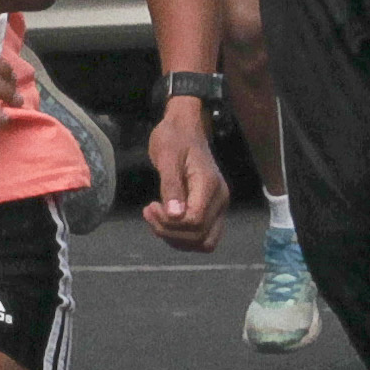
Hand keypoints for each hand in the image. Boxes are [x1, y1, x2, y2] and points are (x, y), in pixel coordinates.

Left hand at [139, 95, 226, 251]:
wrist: (185, 128)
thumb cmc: (174, 138)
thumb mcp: (167, 157)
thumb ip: (171, 186)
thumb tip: (175, 216)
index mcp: (210, 186)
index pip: (195, 221)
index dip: (170, 223)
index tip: (151, 206)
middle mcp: (220, 199)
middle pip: (200, 237)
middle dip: (170, 232)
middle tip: (149, 212)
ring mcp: (218, 206)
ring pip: (204, 242)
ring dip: (175, 238)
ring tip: (155, 218)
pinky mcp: (211, 209)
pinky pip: (202, 236)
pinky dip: (181, 236)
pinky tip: (164, 221)